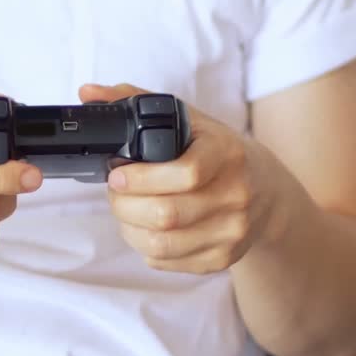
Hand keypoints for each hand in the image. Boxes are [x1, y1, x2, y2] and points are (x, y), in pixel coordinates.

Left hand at [80, 82, 275, 274]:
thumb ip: (136, 101)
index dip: (140, 179)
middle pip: (166, 215)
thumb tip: (88, 93)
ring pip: (161, 244)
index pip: (187, 173)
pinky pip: (167, 262)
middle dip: (124, 205)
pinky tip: (145, 228)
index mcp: (227, 153)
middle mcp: (236, 195)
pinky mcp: (222, 258)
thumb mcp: (188, 120)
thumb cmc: (217, 152)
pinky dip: (144, 247)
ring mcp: (231, 231)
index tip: (116, 175)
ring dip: (128, 228)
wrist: (267, 192)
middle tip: (115, 193)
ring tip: (126, 210)